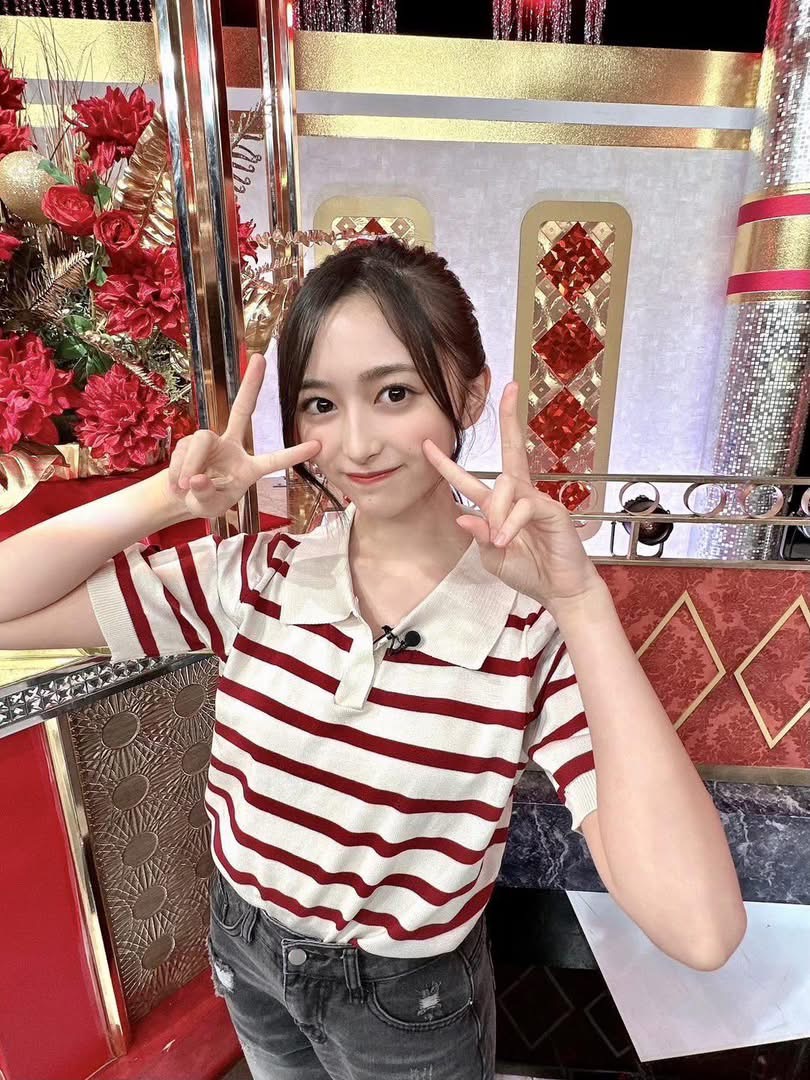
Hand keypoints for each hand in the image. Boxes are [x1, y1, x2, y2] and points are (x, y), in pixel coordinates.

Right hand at [166, 352, 319, 519]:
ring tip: (185, 486)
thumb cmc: (206, 500)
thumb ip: (205, 495)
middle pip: (242, 409)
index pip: (274, 460)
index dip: (294, 454)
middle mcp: (233, 447)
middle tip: (260, 358)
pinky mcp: (192, 440)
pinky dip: (177, 469)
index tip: (317, 445)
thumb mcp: (208, 507)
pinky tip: (178, 483)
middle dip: (250, 384)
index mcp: (249, 469)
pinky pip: (182, 450)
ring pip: (199, 440)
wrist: (182, 495)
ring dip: (189, 464)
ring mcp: (212, 441)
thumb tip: (196, 478)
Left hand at [422, 381, 601, 610]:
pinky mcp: (551, 509)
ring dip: (496, 513)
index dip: (447, 464)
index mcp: (500, 506)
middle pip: (512, 450)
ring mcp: (536, 499)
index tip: (427, 445)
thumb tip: (463, 517)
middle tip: (510, 387)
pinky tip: (508, 540)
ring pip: (505, 486)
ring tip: (500, 539)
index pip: (471, 480)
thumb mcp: (494, 558)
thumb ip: (480, 538)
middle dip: (510, 418)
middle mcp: (519, 495)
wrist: (560, 591)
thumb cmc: (529, 572)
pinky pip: (523, 506)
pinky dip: (510, 524)